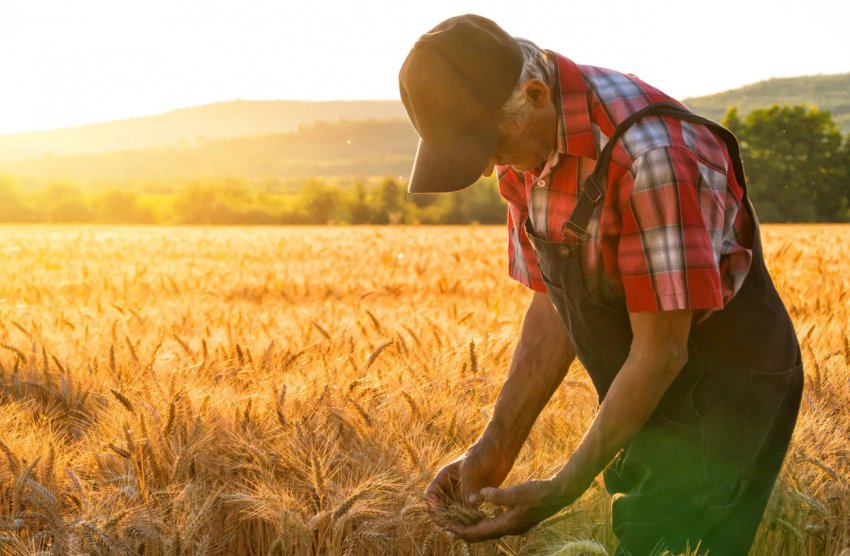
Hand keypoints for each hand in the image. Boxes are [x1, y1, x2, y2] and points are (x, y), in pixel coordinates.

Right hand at [423, 440, 512, 520]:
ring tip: (468, 526)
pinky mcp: (473, 500)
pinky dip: (470, 519)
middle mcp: (449, 489)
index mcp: (443, 479)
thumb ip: (467, 486)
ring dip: (459, 521)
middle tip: (456, 528)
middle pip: (440, 509)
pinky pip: (468, 514)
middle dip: (446, 519)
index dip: (433, 508)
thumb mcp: (471, 468)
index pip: (430, 496)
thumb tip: (468, 504)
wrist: (499, 452)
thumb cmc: (481, 454)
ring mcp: (461, 495)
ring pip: (454, 514)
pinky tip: (478, 521)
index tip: (443, 517)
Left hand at [446, 479, 565, 541]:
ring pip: (490, 530)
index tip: (449, 529)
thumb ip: (497, 496)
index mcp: (508, 525)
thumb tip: (479, 495)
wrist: (558, 495)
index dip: (463, 531)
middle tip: (449, 528)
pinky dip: (486, 521)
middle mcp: (510, 528)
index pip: (480, 533)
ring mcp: (515, 525)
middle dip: (466, 532)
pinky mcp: (518, 519)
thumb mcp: (516, 492)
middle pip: (483, 535)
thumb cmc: (539, 493)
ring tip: (462, 522)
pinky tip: (482, 514)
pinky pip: (497, 523)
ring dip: (476, 527)